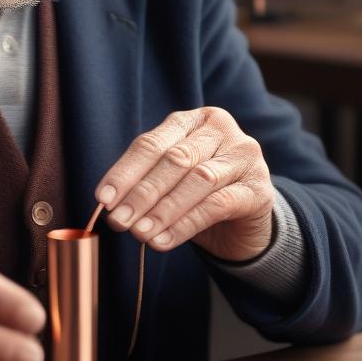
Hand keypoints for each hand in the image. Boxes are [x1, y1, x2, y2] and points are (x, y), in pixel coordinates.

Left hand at [94, 108, 273, 261]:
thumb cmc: (198, 195)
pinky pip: (217, 205)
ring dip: (162, 211)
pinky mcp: (259, 189)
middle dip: (142, 193)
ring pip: (197, 181)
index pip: (152, 143)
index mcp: (193, 120)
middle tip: (118, 221)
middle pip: (174, 160)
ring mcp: (245, 157)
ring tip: (139, 233)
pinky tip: (163, 240)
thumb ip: (144, 182)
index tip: (103, 199)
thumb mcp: (170, 180)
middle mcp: (221, 130)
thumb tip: (108, 203)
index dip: (125, 172)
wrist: (244, 221)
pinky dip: (185, 224)